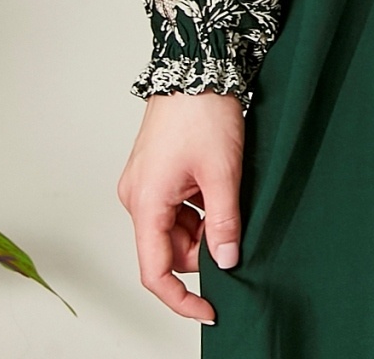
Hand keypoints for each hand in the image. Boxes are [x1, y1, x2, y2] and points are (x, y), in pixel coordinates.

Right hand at [117, 90, 244, 323]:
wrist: (197, 62)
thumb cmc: (204, 111)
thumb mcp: (223, 172)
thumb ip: (224, 222)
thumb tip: (226, 260)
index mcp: (146, 202)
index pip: (155, 271)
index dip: (182, 298)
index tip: (210, 310)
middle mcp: (137, 196)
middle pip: (167, 248)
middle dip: (201, 250)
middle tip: (235, 233)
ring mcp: (145, 182)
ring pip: (174, 227)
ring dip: (202, 226)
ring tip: (231, 199)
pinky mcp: (155, 169)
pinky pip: (175, 205)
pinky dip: (198, 207)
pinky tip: (220, 189)